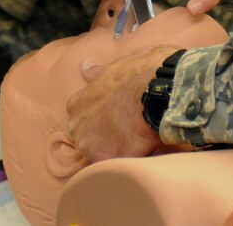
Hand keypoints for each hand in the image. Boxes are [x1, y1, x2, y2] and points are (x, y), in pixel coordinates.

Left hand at [66, 45, 178, 161]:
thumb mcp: (113, 68)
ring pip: (100, 156)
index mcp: (76, 105)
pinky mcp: (108, 160)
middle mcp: (77, 127)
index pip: (82, 120)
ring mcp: (90, 146)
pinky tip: (142, 151)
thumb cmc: (137, 75)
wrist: (156, 91)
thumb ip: (96, 73)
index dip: (100, 121)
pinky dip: (128, 161)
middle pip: (87, 140)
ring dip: (115, 152)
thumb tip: (85, 66)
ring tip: (136, 142)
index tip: (115, 118)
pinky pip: (117, 167)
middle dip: (104, 139)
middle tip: (127, 131)